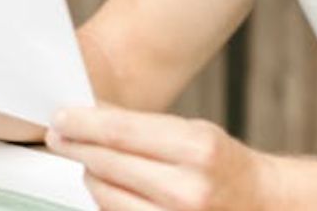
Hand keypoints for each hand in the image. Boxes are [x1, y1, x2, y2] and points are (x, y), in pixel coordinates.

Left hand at [46, 105, 274, 210]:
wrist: (257, 203)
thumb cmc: (224, 164)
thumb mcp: (194, 131)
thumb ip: (144, 126)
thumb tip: (93, 114)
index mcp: (198, 149)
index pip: (123, 132)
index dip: (85, 123)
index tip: (62, 116)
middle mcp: (187, 189)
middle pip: (109, 163)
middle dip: (77, 145)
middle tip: (59, 133)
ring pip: (105, 194)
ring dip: (89, 173)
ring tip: (88, 158)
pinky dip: (105, 196)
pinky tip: (105, 182)